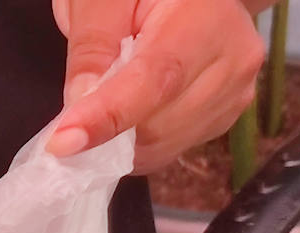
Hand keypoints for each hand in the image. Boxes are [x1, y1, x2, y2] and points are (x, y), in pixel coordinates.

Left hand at [48, 0, 265, 173]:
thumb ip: (92, 44)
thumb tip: (79, 105)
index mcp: (207, 16)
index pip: (155, 80)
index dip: (108, 115)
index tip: (64, 142)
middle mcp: (233, 58)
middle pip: (158, 123)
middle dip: (108, 129)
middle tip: (72, 118)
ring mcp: (235, 91)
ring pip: (163, 145)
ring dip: (122, 141)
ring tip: (105, 106)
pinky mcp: (226, 115)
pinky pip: (171, 147)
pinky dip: (140, 143)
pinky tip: (130, 114)